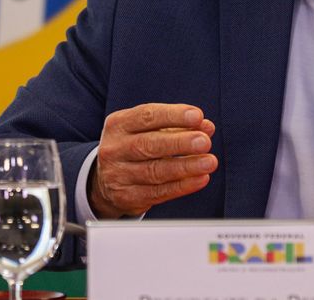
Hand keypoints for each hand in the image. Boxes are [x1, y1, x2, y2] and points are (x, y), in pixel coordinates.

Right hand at [89, 103, 217, 218]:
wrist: (105, 181)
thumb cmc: (134, 147)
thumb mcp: (148, 130)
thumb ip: (177, 126)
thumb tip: (206, 126)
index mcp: (118, 124)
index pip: (147, 116)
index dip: (173, 116)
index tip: (197, 116)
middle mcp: (114, 149)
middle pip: (149, 145)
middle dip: (180, 143)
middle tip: (205, 142)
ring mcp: (118, 175)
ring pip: (155, 171)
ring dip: (186, 166)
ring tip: (209, 161)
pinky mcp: (127, 197)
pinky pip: (158, 192)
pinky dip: (182, 186)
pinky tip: (200, 179)